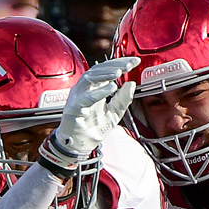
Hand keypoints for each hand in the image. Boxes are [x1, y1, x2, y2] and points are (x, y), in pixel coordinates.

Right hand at [38, 56, 139, 171]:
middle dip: (114, 65)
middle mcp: (84, 90)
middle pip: (97, 69)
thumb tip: (132, 84)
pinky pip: (86, 97)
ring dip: (105, 74)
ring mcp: (77, 97)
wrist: (79, 146)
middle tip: (129, 64)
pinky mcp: (73, 108)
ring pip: (89, 78)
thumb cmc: (93, 129)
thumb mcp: (115, 113)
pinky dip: (99, 92)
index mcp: (93, 88)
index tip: (135, 61)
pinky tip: (112, 88)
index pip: (106, 70)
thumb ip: (123, 99)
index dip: (120, 63)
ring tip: (119, 72)